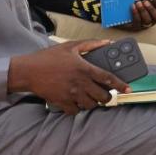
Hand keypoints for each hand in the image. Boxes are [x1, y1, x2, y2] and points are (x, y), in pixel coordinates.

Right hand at [7, 40, 131, 114]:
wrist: (27, 71)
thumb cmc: (48, 57)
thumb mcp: (70, 46)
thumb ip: (91, 44)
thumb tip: (107, 42)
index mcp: (85, 69)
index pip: (108, 79)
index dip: (121, 85)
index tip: (128, 89)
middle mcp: (80, 83)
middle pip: (103, 96)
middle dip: (107, 97)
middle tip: (105, 94)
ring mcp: (71, 94)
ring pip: (91, 105)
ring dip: (94, 103)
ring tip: (91, 98)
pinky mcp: (61, 102)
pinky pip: (75, 111)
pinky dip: (78, 109)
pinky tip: (77, 103)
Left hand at [122, 0, 155, 31]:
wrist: (122, 13)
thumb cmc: (136, 3)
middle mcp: (153, 20)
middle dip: (151, 9)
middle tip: (145, 2)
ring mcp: (145, 25)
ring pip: (148, 21)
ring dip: (143, 11)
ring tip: (138, 3)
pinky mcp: (136, 27)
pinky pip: (137, 22)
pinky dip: (135, 13)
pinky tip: (132, 6)